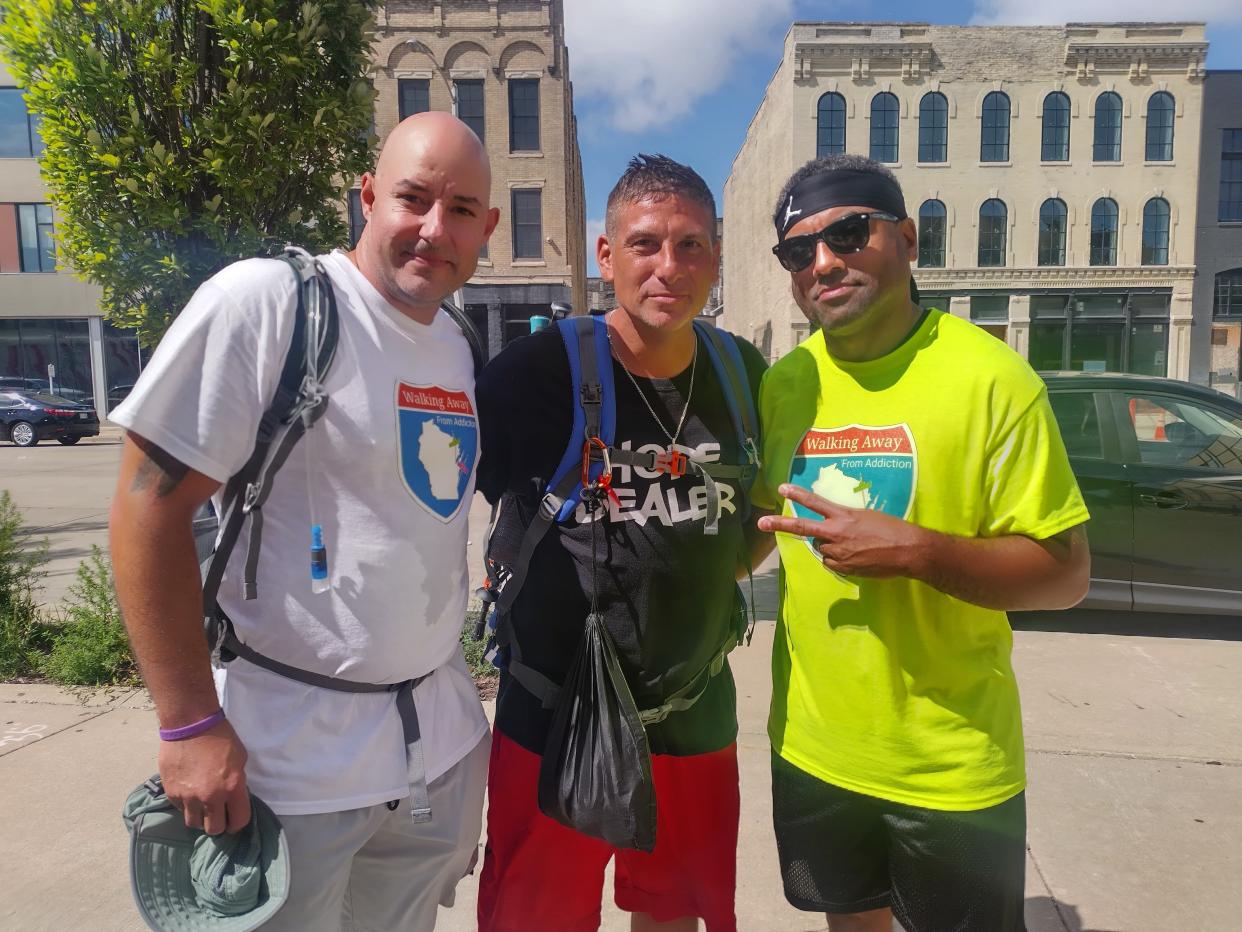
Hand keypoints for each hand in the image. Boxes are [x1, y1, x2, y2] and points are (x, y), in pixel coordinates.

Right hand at [157, 718, 250, 834]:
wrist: (190, 724)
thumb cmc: (220, 736)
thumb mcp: (240, 758)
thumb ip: (237, 782)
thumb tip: (233, 796)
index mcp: (232, 788)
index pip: (238, 821)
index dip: (238, 823)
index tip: (234, 819)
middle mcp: (210, 797)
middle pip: (214, 829)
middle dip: (218, 824)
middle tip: (217, 814)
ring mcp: (188, 797)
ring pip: (194, 824)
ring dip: (199, 817)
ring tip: (201, 806)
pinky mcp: (171, 793)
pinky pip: (180, 809)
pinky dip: (185, 805)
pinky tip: (189, 793)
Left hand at [757, 483, 925, 578]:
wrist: (908, 550)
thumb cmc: (892, 529)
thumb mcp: (867, 517)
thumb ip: (846, 521)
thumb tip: (834, 530)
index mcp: (844, 515)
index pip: (815, 502)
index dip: (798, 494)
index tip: (782, 488)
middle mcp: (836, 532)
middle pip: (803, 527)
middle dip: (780, 524)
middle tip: (761, 523)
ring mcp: (838, 550)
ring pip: (821, 548)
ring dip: (828, 546)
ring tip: (852, 544)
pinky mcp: (843, 567)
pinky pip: (831, 562)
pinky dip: (837, 559)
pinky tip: (855, 557)